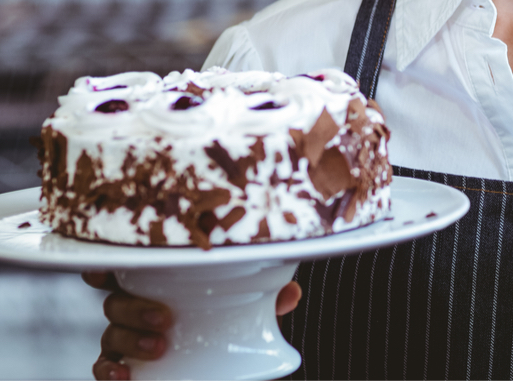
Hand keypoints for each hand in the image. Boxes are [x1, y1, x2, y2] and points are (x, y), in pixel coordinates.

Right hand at [84, 271, 302, 379]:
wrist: (232, 362)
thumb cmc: (234, 313)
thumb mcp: (255, 302)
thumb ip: (270, 296)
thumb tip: (290, 295)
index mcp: (164, 277)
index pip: (128, 262)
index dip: (112, 261)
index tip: (112, 264)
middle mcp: (139, 302)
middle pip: (117, 298)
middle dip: (135, 307)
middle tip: (165, 318)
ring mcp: (129, 335)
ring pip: (111, 331)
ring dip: (129, 337)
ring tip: (159, 346)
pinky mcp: (126, 365)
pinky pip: (103, 367)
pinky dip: (107, 371)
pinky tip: (123, 375)